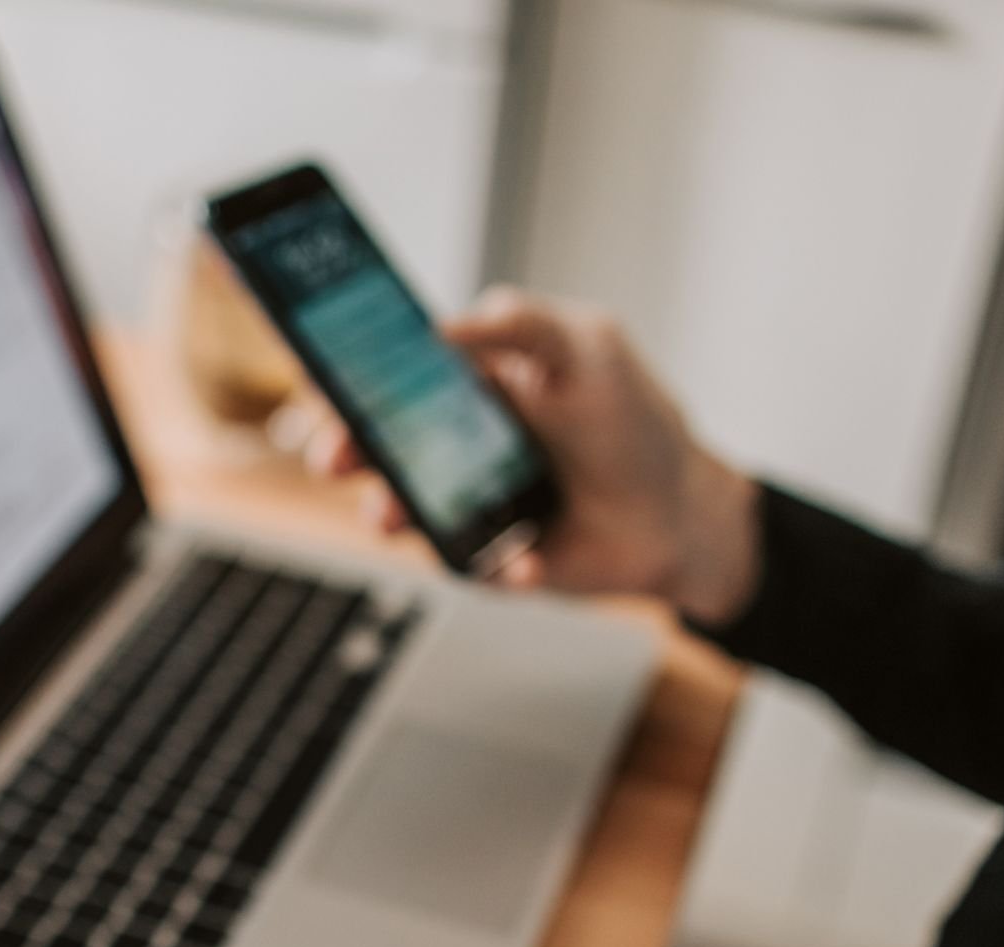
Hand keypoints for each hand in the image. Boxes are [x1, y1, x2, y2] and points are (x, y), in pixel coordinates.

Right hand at [310, 288, 762, 625]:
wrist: (681, 517)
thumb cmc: (634, 423)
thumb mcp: (588, 348)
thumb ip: (520, 323)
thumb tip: (441, 325)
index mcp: (468, 384)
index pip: (389, 372)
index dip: (348, 375)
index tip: (322, 381)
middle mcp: (455, 443)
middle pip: (375, 444)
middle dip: (344, 448)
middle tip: (334, 457)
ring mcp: (464, 504)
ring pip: (400, 510)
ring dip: (389, 513)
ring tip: (395, 519)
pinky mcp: (484, 558)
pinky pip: (464, 565)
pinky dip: (493, 565)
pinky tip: (527, 559)